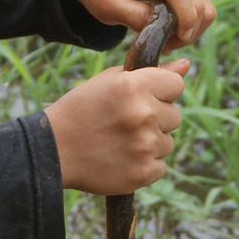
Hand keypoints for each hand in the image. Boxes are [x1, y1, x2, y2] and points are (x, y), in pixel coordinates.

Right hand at [45, 60, 189, 195]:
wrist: (53, 151)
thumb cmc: (80, 111)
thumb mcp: (108, 81)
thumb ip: (149, 72)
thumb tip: (186, 65)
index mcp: (134, 86)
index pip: (176, 85)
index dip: (160, 92)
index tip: (142, 99)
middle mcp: (144, 114)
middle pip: (175, 115)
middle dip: (156, 118)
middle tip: (125, 123)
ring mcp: (145, 146)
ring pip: (168, 142)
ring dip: (150, 142)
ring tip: (120, 142)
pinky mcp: (144, 172)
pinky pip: (160, 166)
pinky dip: (144, 164)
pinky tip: (121, 158)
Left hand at [70, 0, 215, 50]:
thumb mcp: (105, 5)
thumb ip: (129, 15)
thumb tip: (157, 26)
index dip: (185, 19)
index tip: (176, 41)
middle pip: (197, 4)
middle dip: (186, 32)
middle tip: (163, 47)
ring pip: (205, 8)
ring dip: (190, 30)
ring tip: (166, 41)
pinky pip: (203, 5)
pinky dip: (192, 23)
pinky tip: (171, 30)